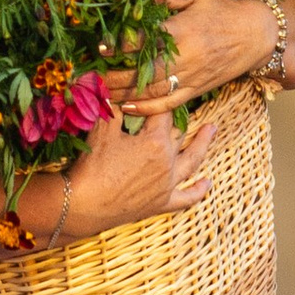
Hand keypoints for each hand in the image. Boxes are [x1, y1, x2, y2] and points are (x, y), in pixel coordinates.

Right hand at [64, 101, 218, 235]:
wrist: (83, 205)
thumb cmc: (92, 166)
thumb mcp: (101, 129)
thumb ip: (112, 107)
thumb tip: (114, 88)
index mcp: (155, 141)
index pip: (162, 113)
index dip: (157, 101)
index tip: (157, 91)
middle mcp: (167, 162)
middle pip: (178, 134)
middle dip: (179, 118)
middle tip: (181, 105)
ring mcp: (167, 184)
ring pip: (192, 161)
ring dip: (203, 144)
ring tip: (212, 130)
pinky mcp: (161, 203)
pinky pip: (187, 197)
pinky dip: (198, 190)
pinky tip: (208, 183)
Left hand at [105, 0, 280, 116]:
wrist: (257, 35)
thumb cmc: (223, 11)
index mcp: (183, 31)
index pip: (144, 42)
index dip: (119, 46)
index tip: (101, 48)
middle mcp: (186, 58)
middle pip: (143, 73)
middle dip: (115, 77)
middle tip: (92, 77)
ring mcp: (192, 78)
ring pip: (152, 92)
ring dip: (124, 94)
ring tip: (100, 93)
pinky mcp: (198, 91)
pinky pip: (169, 105)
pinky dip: (146, 110)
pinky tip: (126, 109)